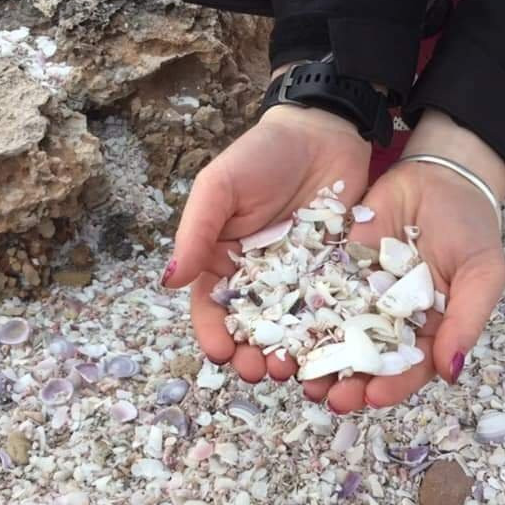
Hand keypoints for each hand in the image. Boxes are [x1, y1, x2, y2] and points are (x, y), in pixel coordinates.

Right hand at [162, 103, 370, 381]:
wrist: (323, 131)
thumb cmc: (261, 156)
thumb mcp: (219, 188)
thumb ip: (196, 232)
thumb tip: (169, 281)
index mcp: (223, 260)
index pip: (211, 306)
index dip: (213, 333)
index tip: (220, 354)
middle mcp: (259, 278)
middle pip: (250, 327)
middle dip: (251, 354)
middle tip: (261, 372)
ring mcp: (298, 280)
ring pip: (290, 328)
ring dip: (289, 354)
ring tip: (295, 371)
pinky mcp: (335, 275)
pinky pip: (331, 311)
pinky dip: (328, 335)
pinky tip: (331, 353)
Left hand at [303, 110, 504, 411]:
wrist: (441, 176)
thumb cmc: (470, 229)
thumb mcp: (482, 274)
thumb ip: (467, 321)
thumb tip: (452, 372)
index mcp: (425, 332)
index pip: (408, 368)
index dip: (392, 385)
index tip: (373, 398)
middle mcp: (388, 322)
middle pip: (366, 362)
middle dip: (346, 383)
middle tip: (327, 398)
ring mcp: (359, 297)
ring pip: (334, 336)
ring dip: (317, 359)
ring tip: (299, 375)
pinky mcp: (335, 271)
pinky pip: (315, 296)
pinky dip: (299, 315)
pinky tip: (283, 331)